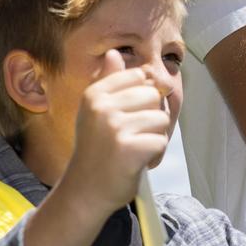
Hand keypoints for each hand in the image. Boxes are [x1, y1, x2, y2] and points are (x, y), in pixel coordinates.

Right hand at [64, 49, 174, 216]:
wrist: (84, 192)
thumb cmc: (95, 151)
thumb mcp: (95, 112)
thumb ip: (108, 82)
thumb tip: (114, 53)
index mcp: (95, 94)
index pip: (139, 76)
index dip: (142, 98)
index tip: (128, 116)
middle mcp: (102, 107)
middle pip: (153, 96)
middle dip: (151, 118)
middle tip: (132, 137)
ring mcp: (115, 127)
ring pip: (161, 119)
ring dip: (154, 138)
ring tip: (134, 150)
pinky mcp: (128, 149)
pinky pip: (161, 141)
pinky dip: (155, 155)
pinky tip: (137, 162)